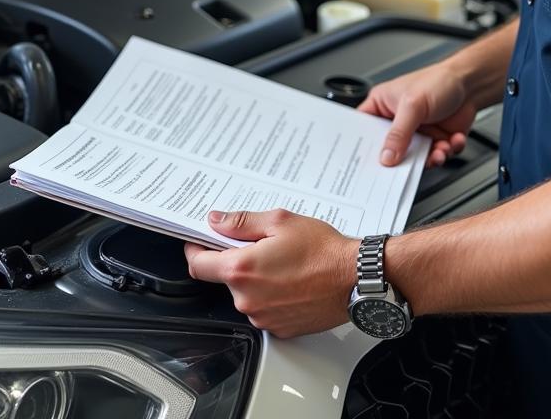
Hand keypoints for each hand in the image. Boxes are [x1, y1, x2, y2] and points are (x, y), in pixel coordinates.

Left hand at [184, 209, 357, 337]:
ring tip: (283, 264)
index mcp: (241, 269)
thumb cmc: (322, 251)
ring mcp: (262, 318)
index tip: (199, 242)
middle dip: (237, 262)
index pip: (197, 264)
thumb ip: (240, 222)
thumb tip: (216, 221)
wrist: (354, 278)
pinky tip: (291, 282)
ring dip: (255, 280)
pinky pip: (264, 310)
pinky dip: (271, 297)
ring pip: (246, 295)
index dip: (195, 250)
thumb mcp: (279, 221)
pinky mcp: (278, 329)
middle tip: (262, 246)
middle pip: (225, 279)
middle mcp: (247, 299)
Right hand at [359, 61, 475, 166]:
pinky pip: (436, 157)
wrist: (470, 84)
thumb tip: (386, 156)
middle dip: (402, 159)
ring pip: (414, 159)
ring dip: (430, 158)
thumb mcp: (412, 105)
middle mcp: (398, 121)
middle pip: (389, 150)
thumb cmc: (438, 81)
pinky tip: (451, 140)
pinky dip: (446, 152)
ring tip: (439, 150)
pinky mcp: (434, 141)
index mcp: (383, 105)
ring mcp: (417, 133)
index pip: (365, 130)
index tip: (368, 162)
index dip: (364, 146)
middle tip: (406, 165)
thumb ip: (399, 133)